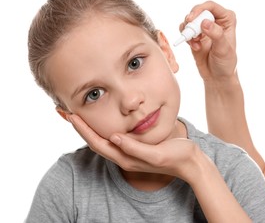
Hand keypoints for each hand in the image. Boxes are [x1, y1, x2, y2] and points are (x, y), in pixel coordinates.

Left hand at [68, 114, 208, 183]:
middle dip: (79, 127)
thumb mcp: (156, 153)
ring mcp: (129, 152)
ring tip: (77, 113)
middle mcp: (124, 156)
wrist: (190, 162)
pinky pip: (112, 136)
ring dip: (88, 126)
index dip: (83, 129)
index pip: (98, 143)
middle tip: (65, 111)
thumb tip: (115, 137)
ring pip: (102, 138)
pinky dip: (101, 127)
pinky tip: (101, 119)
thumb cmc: (177, 156)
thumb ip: (135, 148)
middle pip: (95, 140)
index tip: (70, 114)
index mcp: (127, 158)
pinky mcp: (135, 147)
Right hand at [178, 1, 237, 82]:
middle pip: (197, 11)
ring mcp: (204, 27)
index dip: (199, 10)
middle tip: (191, 34)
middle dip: (192, 22)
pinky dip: (186, 38)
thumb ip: (216, 34)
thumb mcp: (223, 49)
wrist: (217, 76)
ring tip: (195, 43)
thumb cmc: (225, 63)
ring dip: (188, 31)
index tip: (191, 19)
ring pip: (189, 20)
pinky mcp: (195, 35)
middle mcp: (215, 20)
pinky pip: (185, 30)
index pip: (210, 6)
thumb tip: (204, 22)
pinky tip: (194, 47)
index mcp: (226, 18)